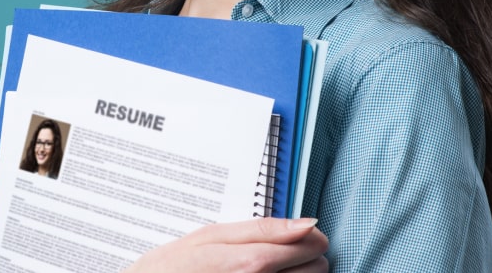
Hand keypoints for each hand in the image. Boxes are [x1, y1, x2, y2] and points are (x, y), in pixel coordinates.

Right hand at [126, 218, 327, 272]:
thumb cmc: (173, 268)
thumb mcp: (211, 236)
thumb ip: (263, 229)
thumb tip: (307, 224)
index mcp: (253, 262)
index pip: (312, 244)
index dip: (307, 237)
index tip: (295, 237)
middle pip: (318, 269)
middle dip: (304, 258)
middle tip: (277, 256)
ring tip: (268, 270)